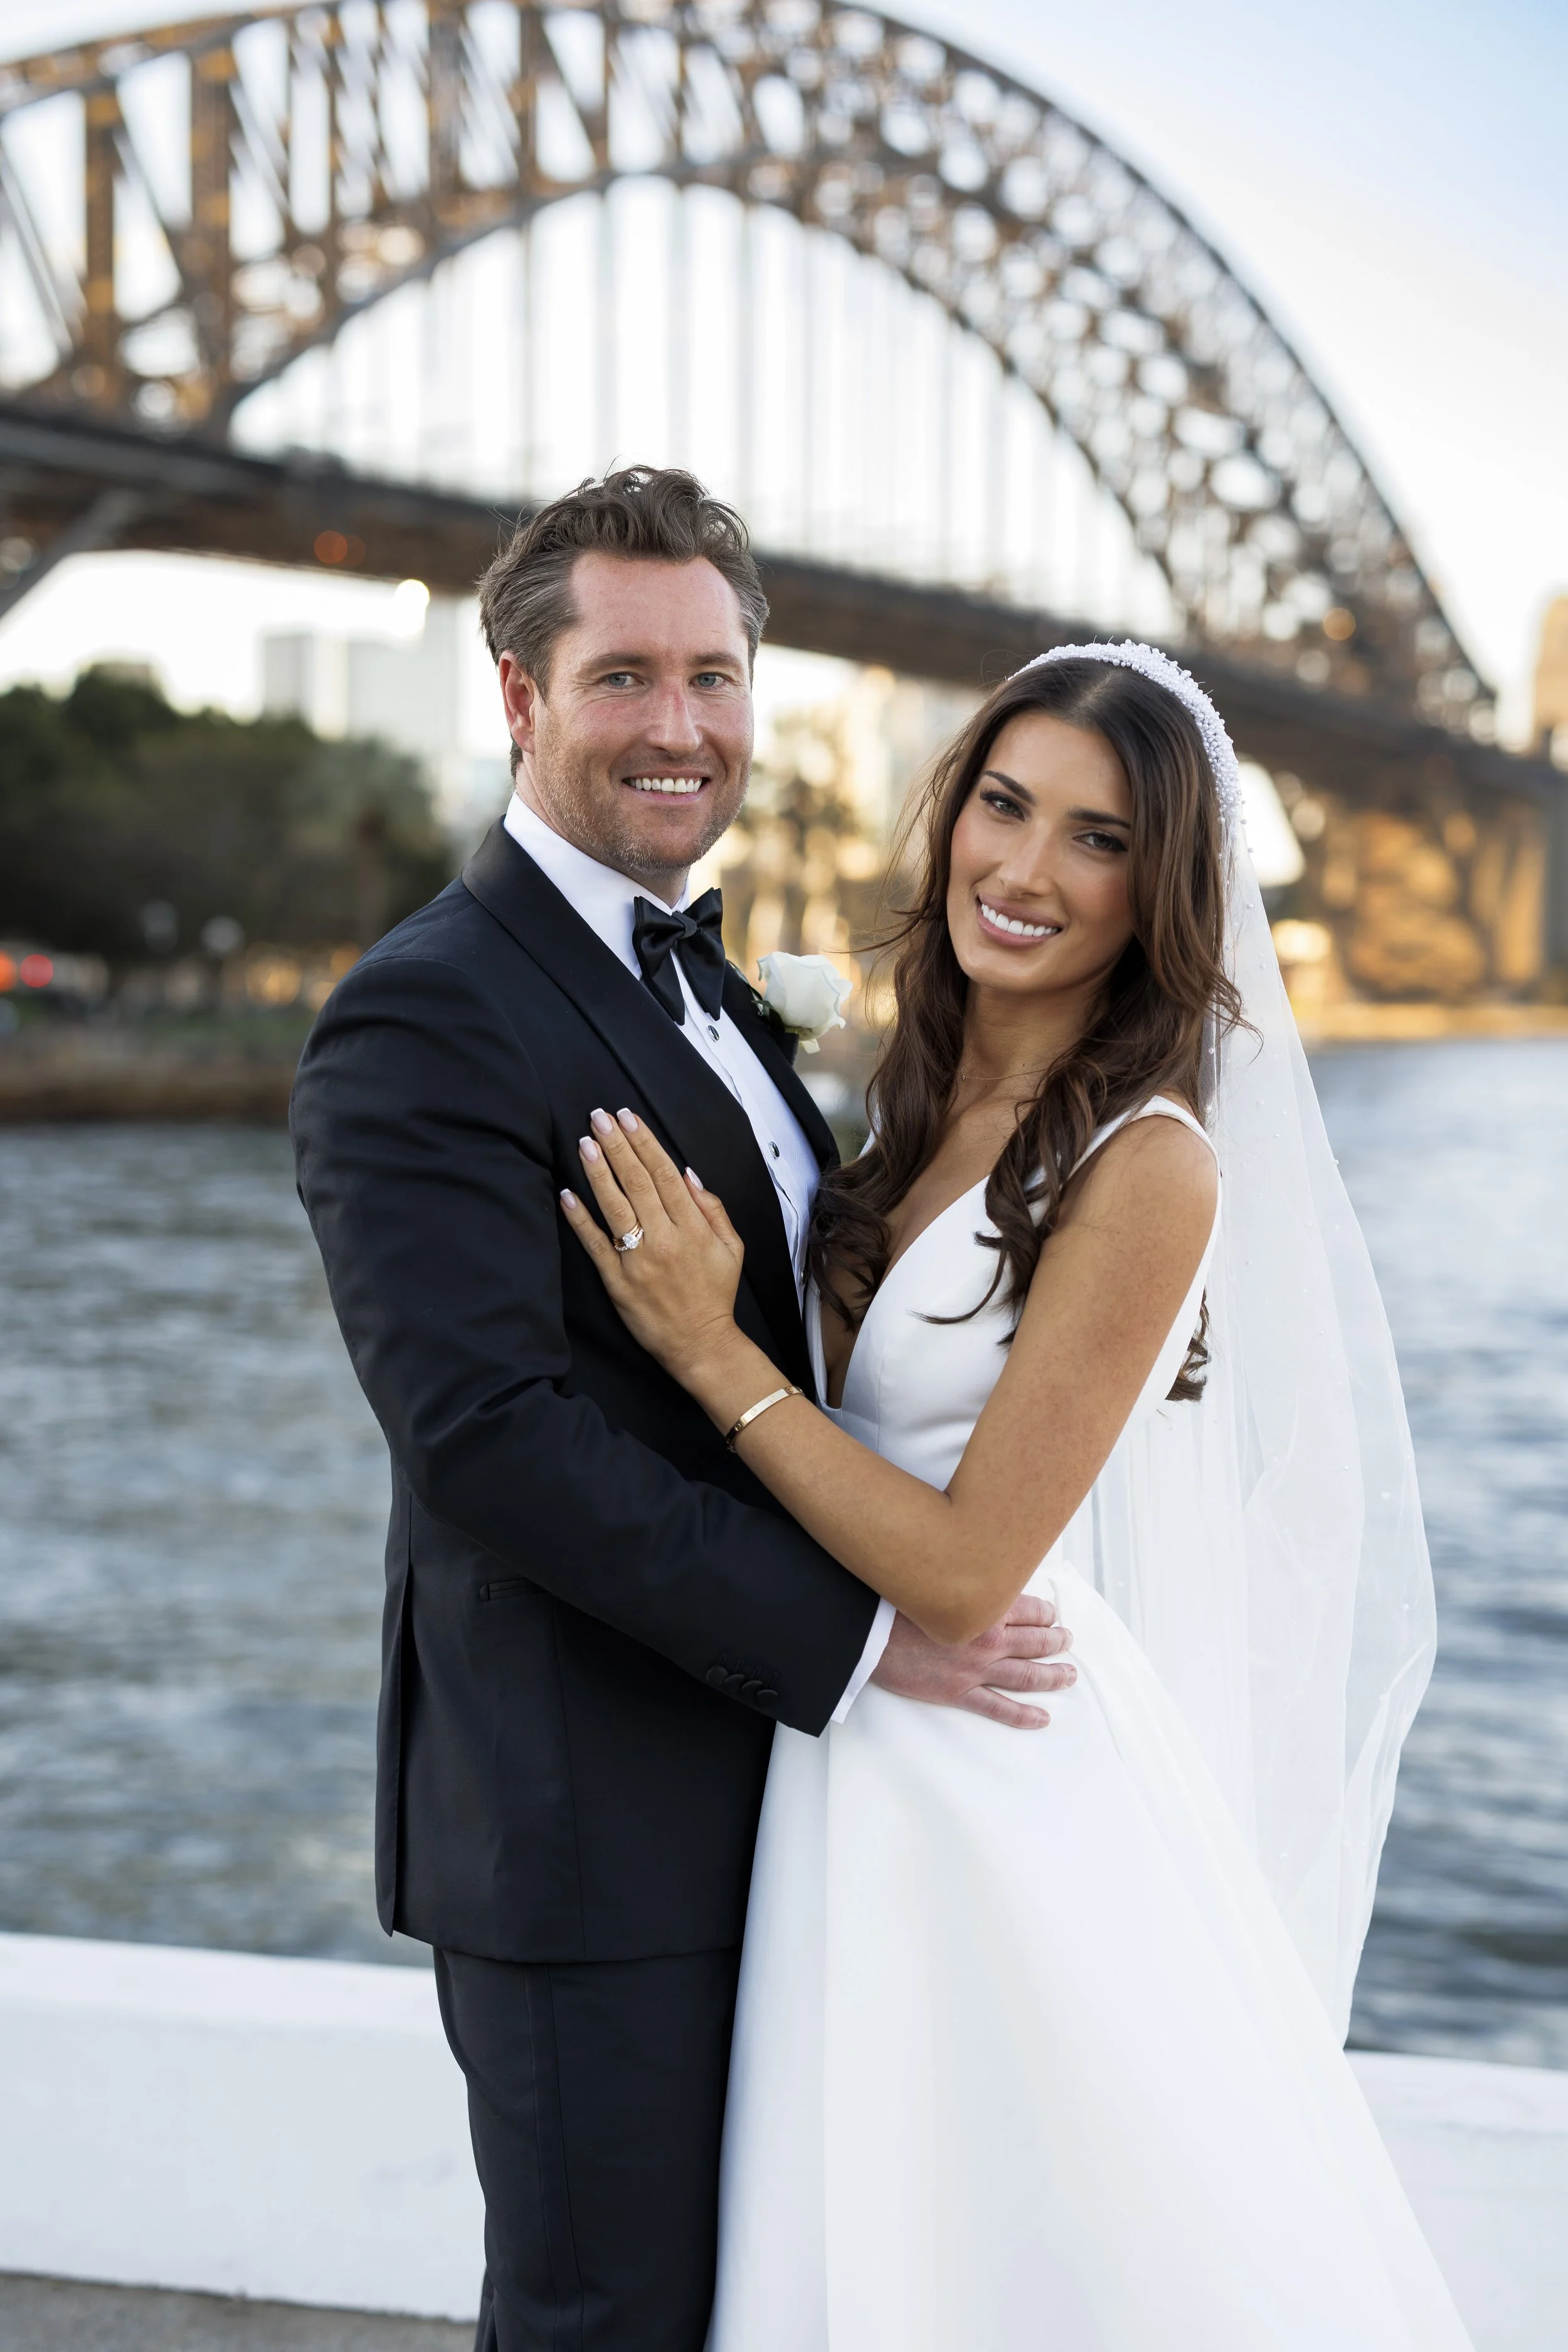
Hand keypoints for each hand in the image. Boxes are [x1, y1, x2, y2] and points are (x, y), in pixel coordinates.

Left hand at [561, 1107, 745, 1379]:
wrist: (701, 1343)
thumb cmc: (715, 1294)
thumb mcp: (731, 1248)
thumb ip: (712, 1208)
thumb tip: (688, 1173)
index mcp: (692, 1227)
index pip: (664, 1173)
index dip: (644, 1142)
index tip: (628, 1117)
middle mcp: (665, 1238)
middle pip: (636, 1181)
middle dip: (616, 1145)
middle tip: (599, 1116)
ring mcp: (638, 1259)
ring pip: (614, 1206)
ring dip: (597, 1171)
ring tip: (584, 1142)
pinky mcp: (617, 1281)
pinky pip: (595, 1244)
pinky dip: (580, 1219)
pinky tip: (567, 1195)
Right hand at [871, 1594, 1074, 1728]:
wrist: (869, 1635)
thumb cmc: (898, 1605)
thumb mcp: (939, 1583)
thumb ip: (969, 1584)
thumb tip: (989, 1582)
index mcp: (985, 1608)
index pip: (1032, 1610)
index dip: (1046, 1613)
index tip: (1052, 1614)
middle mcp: (988, 1639)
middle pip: (1037, 1642)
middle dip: (1057, 1641)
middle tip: (1067, 1640)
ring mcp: (976, 1669)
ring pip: (1028, 1675)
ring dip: (1053, 1676)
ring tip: (1068, 1674)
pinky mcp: (960, 1692)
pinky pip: (1000, 1708)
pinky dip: (1025, 1715)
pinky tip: (1042, 1718)